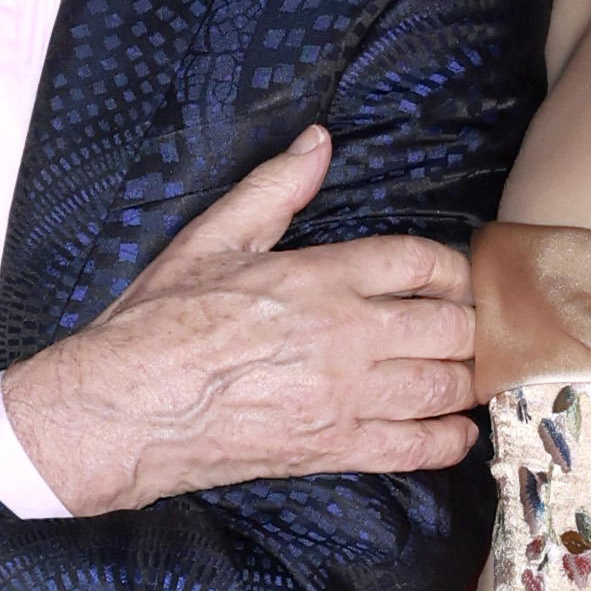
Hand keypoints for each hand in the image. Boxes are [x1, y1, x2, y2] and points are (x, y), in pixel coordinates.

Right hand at [1, 125, 478, 515]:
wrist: (123, 409)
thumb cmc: (158, 322)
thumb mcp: (212, 238)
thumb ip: (274, 188)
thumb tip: (318, 141)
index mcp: (320, 277)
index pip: (419, 262)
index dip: (451, 269)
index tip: (454, 279)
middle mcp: (345, 336)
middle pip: (448, 328)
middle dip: (467, 326)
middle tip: (465, 328)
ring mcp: (344, 398)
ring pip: (443, 387)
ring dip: (464, 380)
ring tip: (462, 374)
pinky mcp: (334, 449)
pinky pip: (416, 448)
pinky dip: (447, 440)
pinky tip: (453, 430)